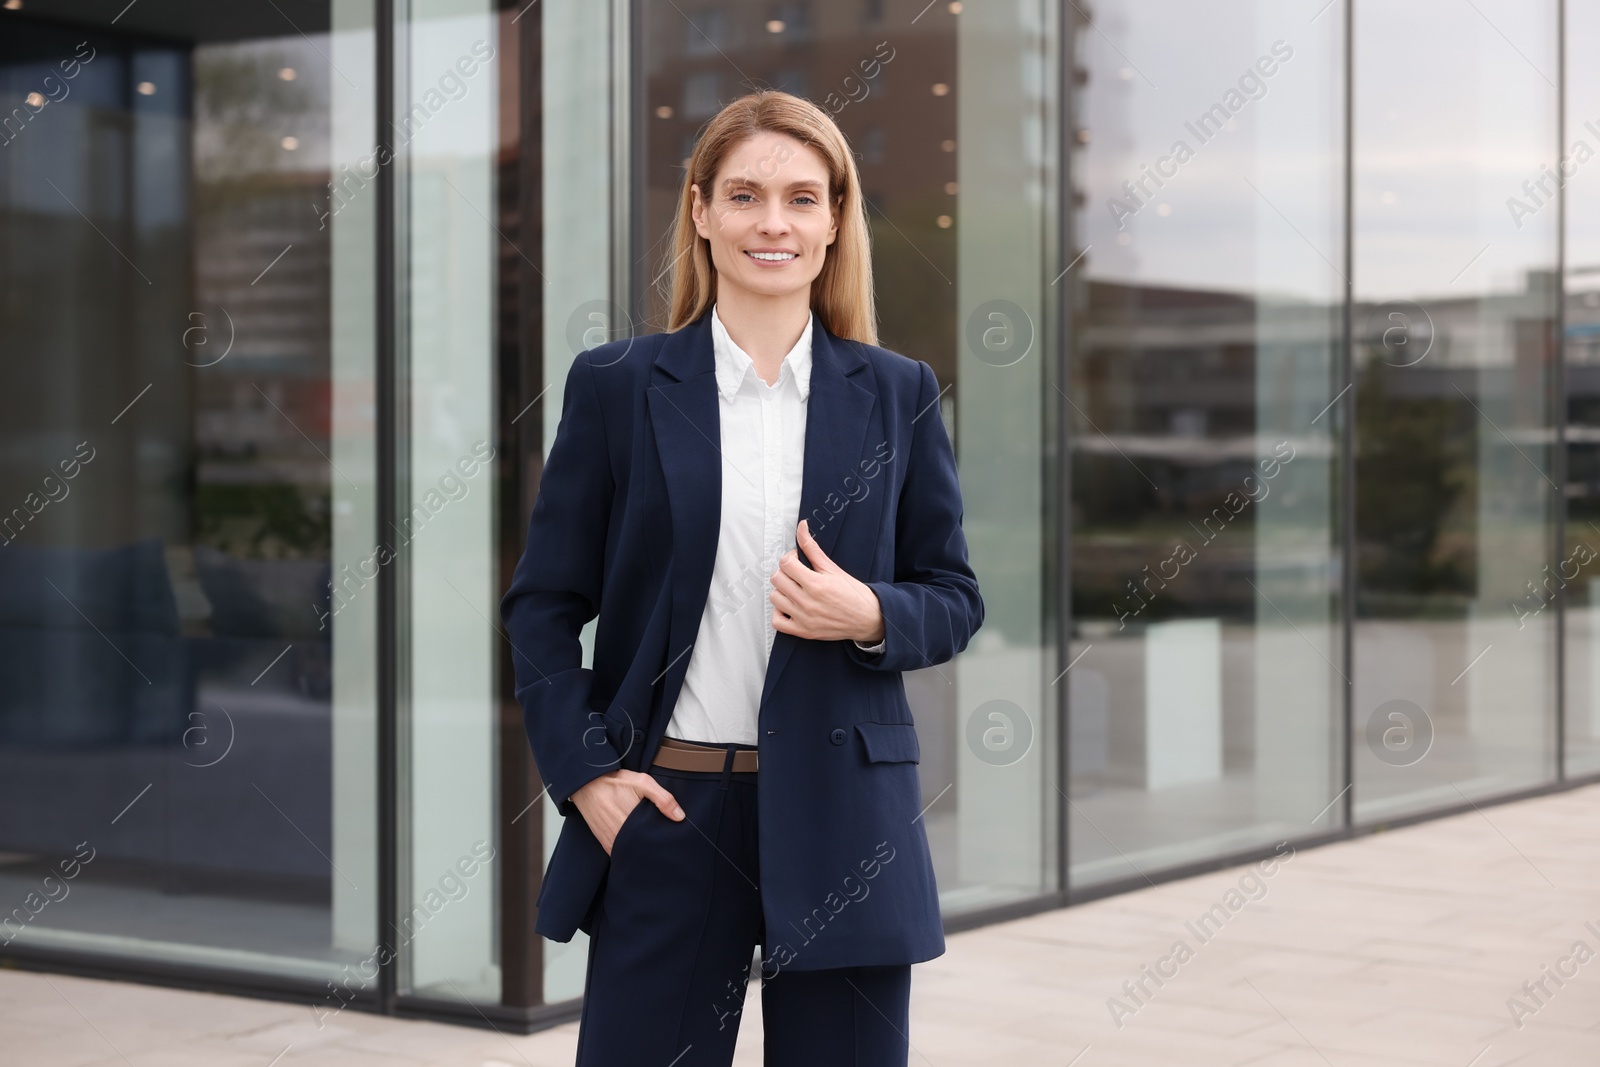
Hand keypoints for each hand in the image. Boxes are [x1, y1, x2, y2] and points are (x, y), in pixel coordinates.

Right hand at [571, 769, 683, 855]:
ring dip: (641, 851)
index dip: (664, 842)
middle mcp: (621, 837)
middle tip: (663, 842)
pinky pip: (620, 853)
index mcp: (632, 824)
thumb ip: (663, 798)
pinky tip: (637, 844)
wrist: (586, 785)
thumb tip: (680, 817)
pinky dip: (629, 851)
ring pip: (632, 854)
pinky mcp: (605, 843)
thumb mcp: (642, 782)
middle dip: (654, 848)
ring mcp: (612, 842)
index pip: (654, 842)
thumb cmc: (614, 782)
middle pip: (644, 851)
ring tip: (651, 843)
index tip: (671, 839)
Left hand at [770, 519, 884, 642]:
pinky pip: (777, 622)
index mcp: (815, 583)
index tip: (797, 559)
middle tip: (795, 573)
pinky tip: (789, 606)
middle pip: (776, 579)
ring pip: (774, 598)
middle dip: (784, 572)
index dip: (790, 557)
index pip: (785, 564)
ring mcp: (804, 618)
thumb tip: (801, 526)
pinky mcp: (803, 631)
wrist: (868, 618)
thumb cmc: (853, 593)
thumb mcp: (832, 568)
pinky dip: (779, 613)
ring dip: (781, 590)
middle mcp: (807, 602)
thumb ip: (812, 548)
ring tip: (794, 589)